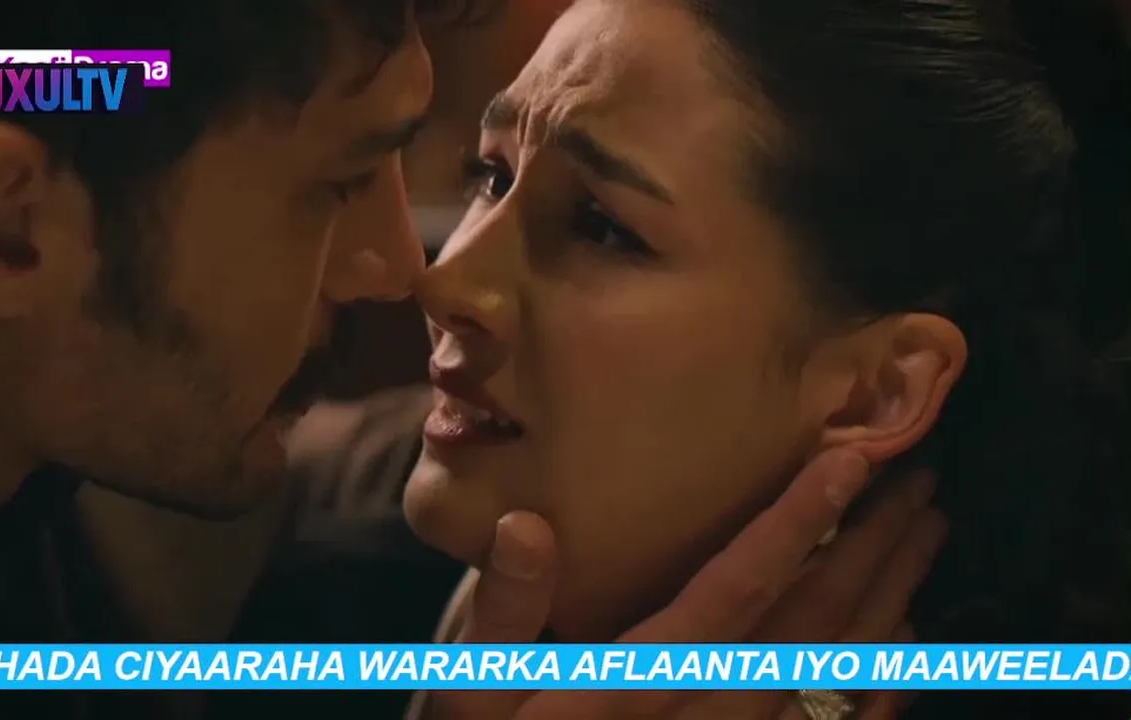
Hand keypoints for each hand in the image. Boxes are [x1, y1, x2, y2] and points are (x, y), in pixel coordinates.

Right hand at [427, 448, 945, 719]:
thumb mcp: (471, 690)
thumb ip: (504, 614)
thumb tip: (528, 525)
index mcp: (635, 684)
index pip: (733, 593)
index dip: (794, 525)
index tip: (849, 462)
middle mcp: (697, 718)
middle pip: (803, 629)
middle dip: (866, 551)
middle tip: (916, 485)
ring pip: (830, 678)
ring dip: (886, 604)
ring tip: (924, 540)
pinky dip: (876, 690)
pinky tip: (906, 649)